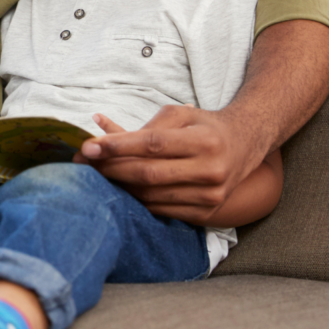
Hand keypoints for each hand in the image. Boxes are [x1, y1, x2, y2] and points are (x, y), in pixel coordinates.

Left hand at [76, 106, 260, 224]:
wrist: (245, 146)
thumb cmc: (204, 126)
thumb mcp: (181, 115)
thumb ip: (146, 126)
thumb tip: (103, 132)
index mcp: (204, 141)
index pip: (153, 144)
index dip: (118, 146)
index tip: (89, 146)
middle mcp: (210, 170)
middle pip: (148, 174)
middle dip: (110, 168)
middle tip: (83, 162)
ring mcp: (210, 195)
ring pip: (151, 196)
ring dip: (118, 186)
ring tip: (95, 174)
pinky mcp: (206, 212)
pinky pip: (161, 210)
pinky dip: (136, 200)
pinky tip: (119, 188)